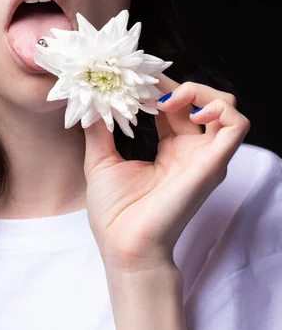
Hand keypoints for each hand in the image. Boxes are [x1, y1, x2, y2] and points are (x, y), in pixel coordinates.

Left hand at [83, 75, 250, 271]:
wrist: (125, 247)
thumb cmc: (115, 213)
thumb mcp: (101, 160)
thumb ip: (101, 128)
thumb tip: (93, 100)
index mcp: (169, 150)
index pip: (174, 105)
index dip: (157, 87)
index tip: (133, 81)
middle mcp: (191, 150)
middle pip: (199, 100)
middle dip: (174, 84)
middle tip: (147, 85)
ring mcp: (205, 156)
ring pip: (225, 106)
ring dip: (199, 92)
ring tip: (167, 100)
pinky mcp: (213, 163)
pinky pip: (237, 125)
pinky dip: (220, 109)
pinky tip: (190, 114)